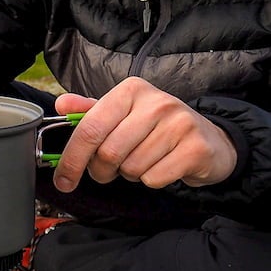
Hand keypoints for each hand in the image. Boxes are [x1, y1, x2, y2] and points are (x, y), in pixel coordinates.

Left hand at [51, 77, 237, 191]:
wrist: (210, 140)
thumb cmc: (158, 129)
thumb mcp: (123, 114)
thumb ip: (91, 111)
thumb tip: (60, 105)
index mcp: (131, 90)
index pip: (89, 128)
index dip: (71, 159)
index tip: (63, 180)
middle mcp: (156, 102)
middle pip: (108, 152)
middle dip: (102, 171)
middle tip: (110, 171)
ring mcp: (178, 123)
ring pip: (131, 168)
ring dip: (130, 174)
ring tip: (144, 161)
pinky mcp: (195, 148)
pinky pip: (154, 178)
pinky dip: (153, 180)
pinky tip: (163, 167)